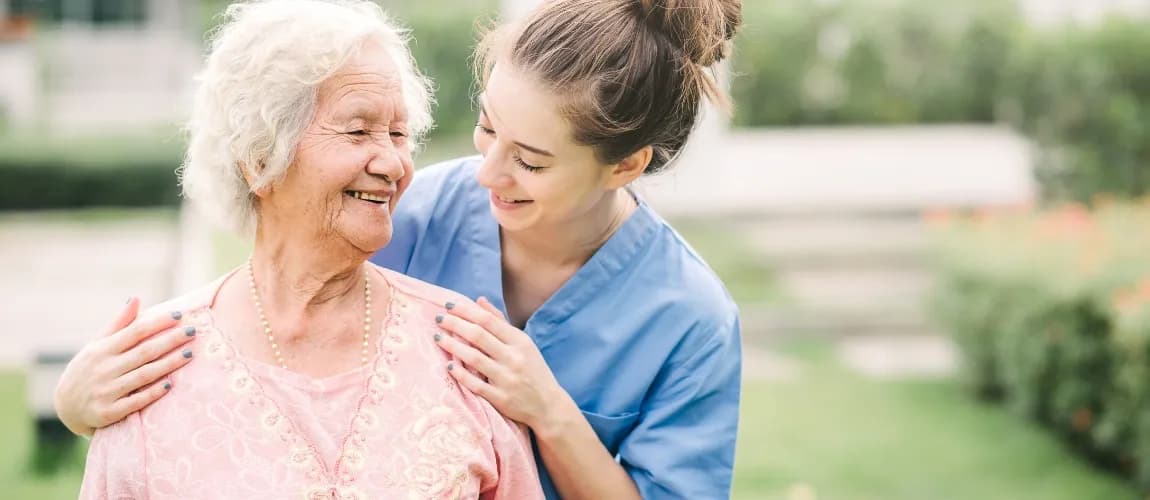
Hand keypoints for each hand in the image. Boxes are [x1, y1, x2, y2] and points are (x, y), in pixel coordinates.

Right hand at [53, 297, 196, 435]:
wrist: (64, 406)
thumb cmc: (89, 369)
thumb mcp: (97, 345)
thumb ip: (119, 324)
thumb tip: (136, 298)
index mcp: (102, 350)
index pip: (135, 332)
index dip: (158, 323)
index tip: (179, 315)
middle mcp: (103, 369)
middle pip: (144, 352)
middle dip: (170, 340)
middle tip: (193, 331)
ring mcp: (105, 391)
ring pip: (143, 375)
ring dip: (168, 364)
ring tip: (190, 354)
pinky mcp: (108, 412)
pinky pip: (135, 401)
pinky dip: (152, 393)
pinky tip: (170, 384)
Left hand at [433, 297, 575, 433]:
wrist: (548, 405)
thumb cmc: (532, 370)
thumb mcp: (523, 343)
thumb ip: (500, 322)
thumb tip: (479, 300)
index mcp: (519, 341)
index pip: (488, 320)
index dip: (466, 311)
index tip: (448, 305)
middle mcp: (513, 358)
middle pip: (478, 336)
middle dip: (455, 324)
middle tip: (438, 319)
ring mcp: (507, 378)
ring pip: (474, 358)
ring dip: (453, 346)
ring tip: (437, 338)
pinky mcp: (500, 398)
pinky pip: (476, 384)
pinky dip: (461, 374)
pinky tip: (449, 366)